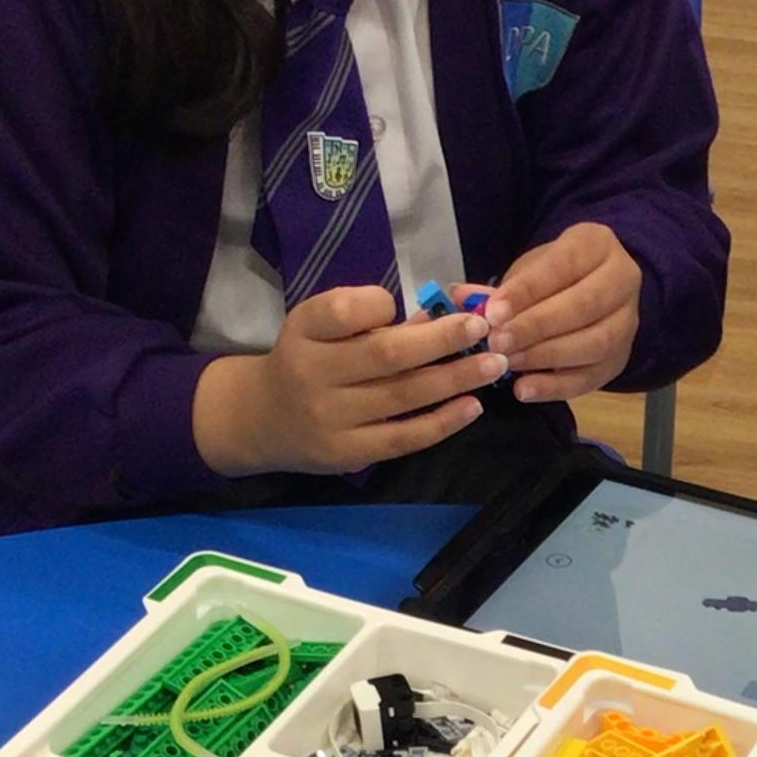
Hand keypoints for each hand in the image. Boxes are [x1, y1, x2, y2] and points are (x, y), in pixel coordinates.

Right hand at [192, 286, 504, 478]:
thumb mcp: (321, 327)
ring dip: (455, 379)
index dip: (382, 304)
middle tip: (484, 327)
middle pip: (385, 354)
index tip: (418, 303)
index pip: (343, 310)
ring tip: (494, 363)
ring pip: (402, 396)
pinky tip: (472, 407)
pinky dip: (442, 422)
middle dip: (441, 339)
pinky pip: (403, 438)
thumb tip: (442, 311)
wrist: (262, 419)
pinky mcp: (346, 453)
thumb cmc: (307, 359)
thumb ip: (370, 318)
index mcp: (304, 330)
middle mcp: (312, 372)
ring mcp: (329, 417)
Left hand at [482, 221, 641, 402]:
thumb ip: (501, 288)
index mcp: (598, 245)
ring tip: (507, 363)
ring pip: (594, 343)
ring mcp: (628, 323)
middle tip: (497, 342)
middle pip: (583, 306)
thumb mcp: (531, 270)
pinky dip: (556, 387)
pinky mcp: (620, 359)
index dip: (526, 291)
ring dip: (545, 356)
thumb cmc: (555, 277)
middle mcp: (623, 281)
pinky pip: (592, 378)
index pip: (562, 266)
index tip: (492, 312)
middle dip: (536, 327)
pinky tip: (524, 389)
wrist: (594, 291)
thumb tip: (461, 298)